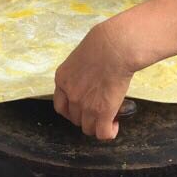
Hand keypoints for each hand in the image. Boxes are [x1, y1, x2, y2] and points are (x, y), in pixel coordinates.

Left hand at [54, 19, 135, 140]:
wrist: (115, 47)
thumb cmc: (104, 43)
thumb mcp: (81, 56)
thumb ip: (81, 71)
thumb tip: (91, 75)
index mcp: (62, 79)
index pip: (60, 106)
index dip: (71, 110)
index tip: (81, 108)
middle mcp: (71, 95)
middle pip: (74, 119)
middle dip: (86, 118)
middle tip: (99, 111)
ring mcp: (85, 105)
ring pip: (88, 128)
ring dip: (98, 125)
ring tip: (110, 118)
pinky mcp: (102, 112)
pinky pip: (102, 133)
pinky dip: (109, 132)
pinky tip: (115, 125)